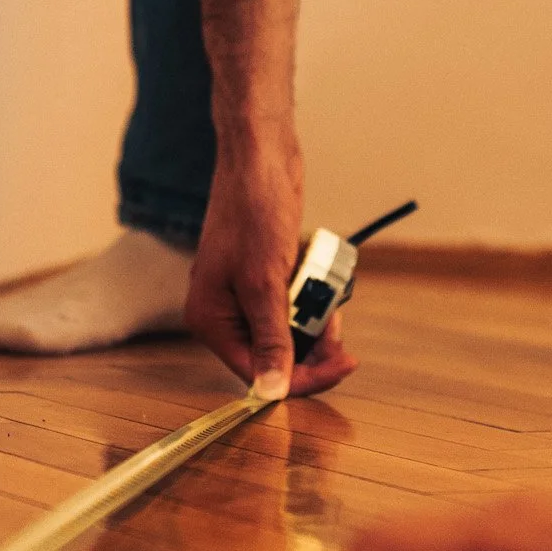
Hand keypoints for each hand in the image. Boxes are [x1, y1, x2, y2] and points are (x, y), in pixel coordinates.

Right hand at [185, 127, 356, 400]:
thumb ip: (271, 339)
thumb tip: (272, 392)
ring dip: (315, 321)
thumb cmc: (253, 212)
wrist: (261, 159)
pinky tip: (321, 282)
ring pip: (287, 331)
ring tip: (331, 300)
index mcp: (210, 318)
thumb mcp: (265, 282)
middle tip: (341, 333)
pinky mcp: (263, 277)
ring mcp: (242, 294)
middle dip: (311, 346)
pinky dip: (310, 299)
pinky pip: (292, 306)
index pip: (254, 372)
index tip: (342, 365)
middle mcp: (222, 311)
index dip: (300, 377)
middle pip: (273, 355)